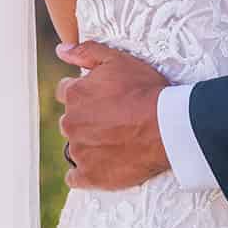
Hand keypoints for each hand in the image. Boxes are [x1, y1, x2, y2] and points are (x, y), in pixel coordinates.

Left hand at [55, 41, 171, 190]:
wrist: (167, 126)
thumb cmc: (146, 90)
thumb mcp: (118, 60)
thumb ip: (86, 52)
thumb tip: (60, 50)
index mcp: (75, 95)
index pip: (67, 92)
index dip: (86, 93)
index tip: (104, 98)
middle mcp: (70, 123)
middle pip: (71, 120)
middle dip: (87, 119)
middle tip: (115, 119)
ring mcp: (79, 151)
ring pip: (75, 147)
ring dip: (89, 144)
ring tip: (116, 141)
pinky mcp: (89, 176)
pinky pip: (76, 177)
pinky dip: (86, 172)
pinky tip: (104, 165)